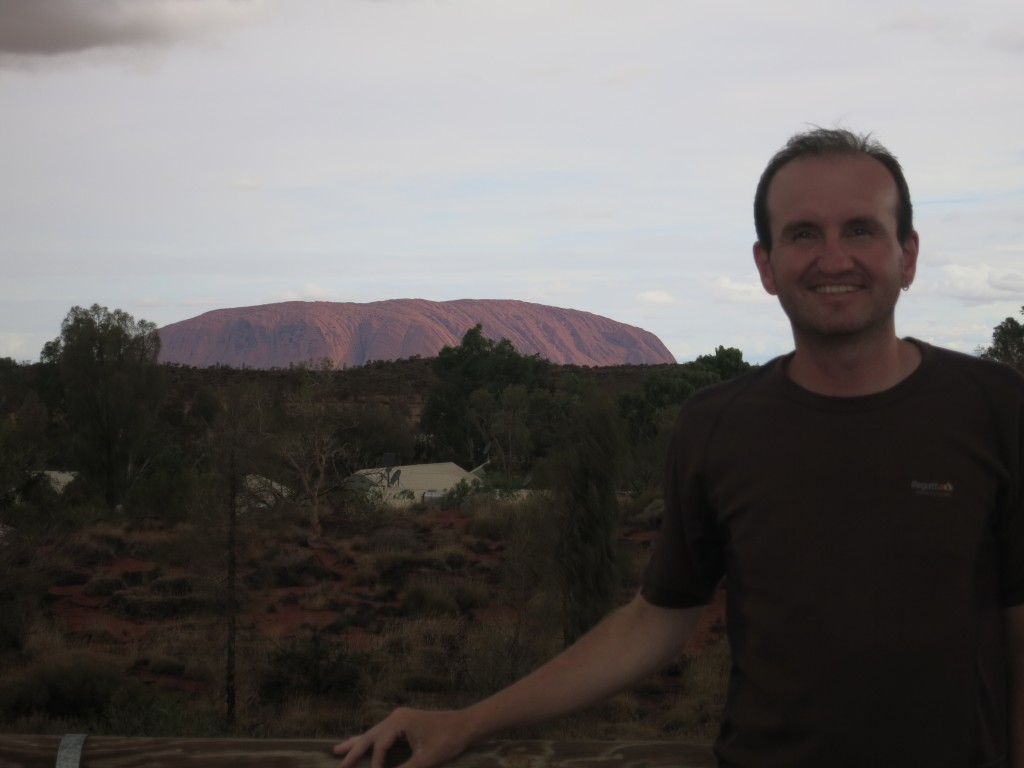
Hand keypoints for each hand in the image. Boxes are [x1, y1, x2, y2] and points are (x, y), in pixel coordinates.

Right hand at [334, 707, 472, 767]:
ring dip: (357, 743)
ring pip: (373, 733)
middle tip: (336, 760)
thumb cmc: (448, 740)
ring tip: (338, 749)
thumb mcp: (426, 759)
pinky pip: (381, 732)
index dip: (374, 763)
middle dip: (353, 749)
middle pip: (370, 735)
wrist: (466, 725)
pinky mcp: (404, 723)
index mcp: (400, 721)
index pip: (380, 745)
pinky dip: (370, 740)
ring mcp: (400, 718)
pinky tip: (359, 741)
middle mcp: (396, 717)